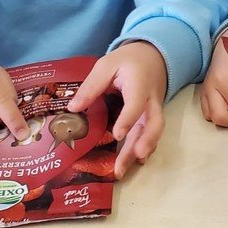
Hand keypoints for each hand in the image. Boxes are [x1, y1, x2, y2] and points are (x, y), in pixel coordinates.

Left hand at [68, 41, 167, 178]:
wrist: (153, 56)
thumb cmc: (127, 61)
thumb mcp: (107, 64)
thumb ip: (92, 85)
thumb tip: (72, 108)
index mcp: (139, 84)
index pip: (137, 103)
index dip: (129, 118)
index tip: (117, 134)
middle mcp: (151, 100)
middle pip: (154, 122)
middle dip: (145, 141)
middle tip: (134, 157)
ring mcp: (154, 110)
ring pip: (153, 132)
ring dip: (141, 151)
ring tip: (123, 170)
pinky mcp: (152, 117)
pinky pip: (152, 134)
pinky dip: (145, 149)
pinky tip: (133, 163)